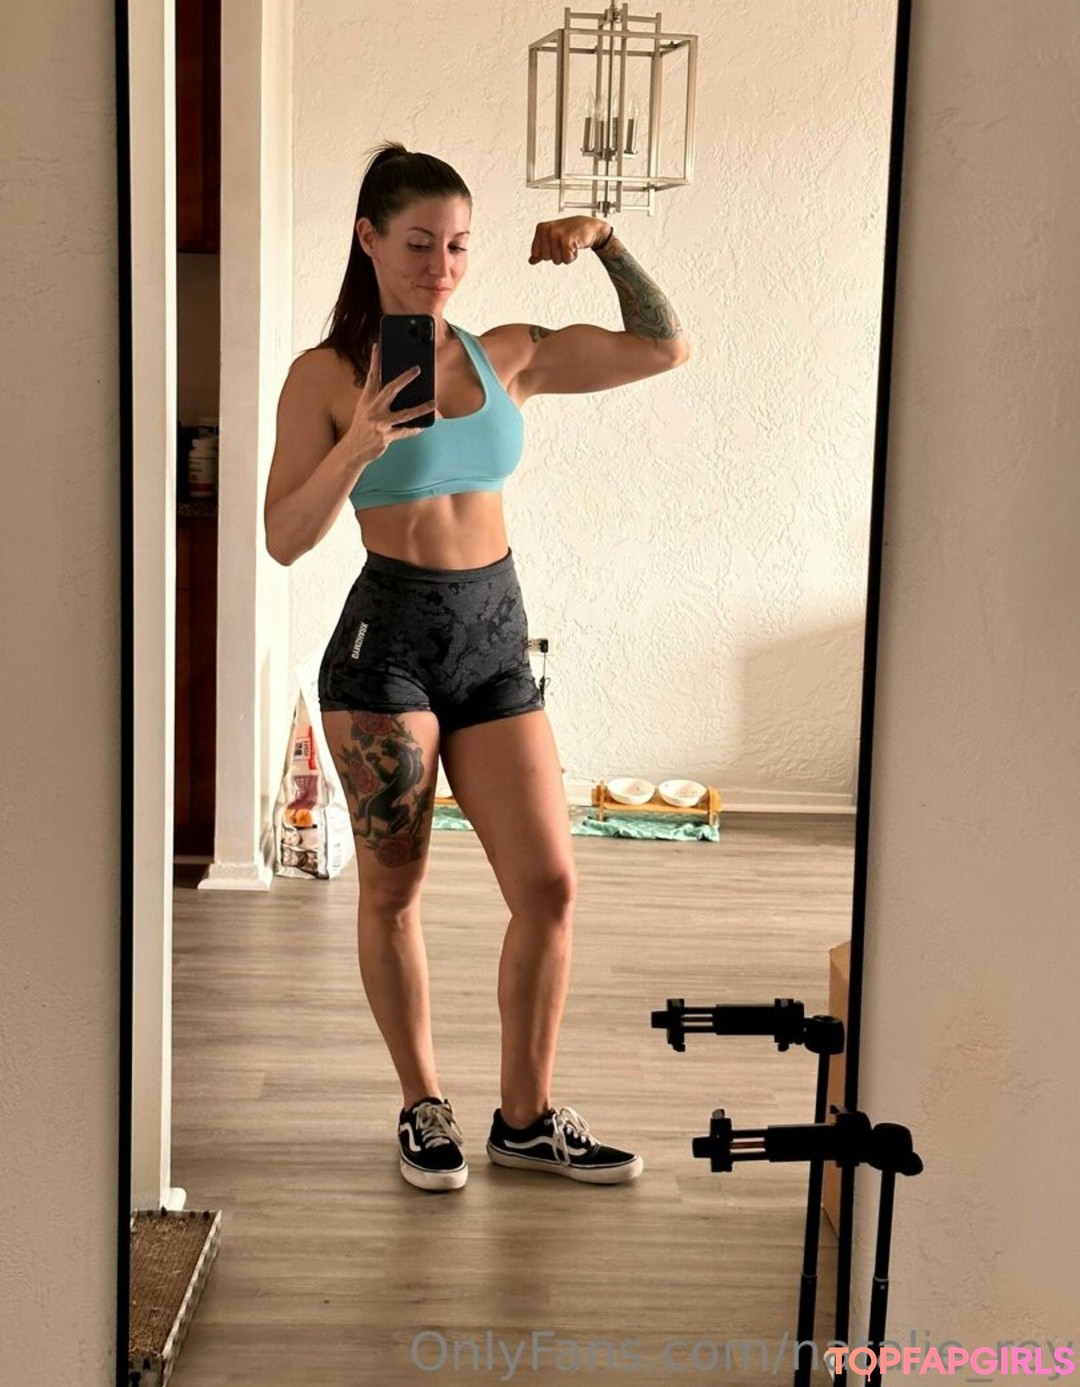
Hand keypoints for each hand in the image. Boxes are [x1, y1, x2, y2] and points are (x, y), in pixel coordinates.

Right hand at [346, 343, 436, 464]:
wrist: (352, 450)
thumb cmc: (362, 426)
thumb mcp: (365, 409)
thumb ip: (377, 397)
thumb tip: (396, 386)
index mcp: (366, 400)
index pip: (371, 377)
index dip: (374, 361)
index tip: (377, 346)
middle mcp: (372, 410)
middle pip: (390, 390)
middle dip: (404, 379)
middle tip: (417, 369)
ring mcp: (379, 424)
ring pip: (404, 414)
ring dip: (420, 408)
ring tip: (433, 403)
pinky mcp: (386, 437)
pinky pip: (405, 432)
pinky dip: (415, 429)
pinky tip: (424, 426)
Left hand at [528, 216, 610, 264]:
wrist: (590, 226)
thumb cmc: (572, 232)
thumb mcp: (553, 239)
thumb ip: (541, 250)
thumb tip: (531, 260)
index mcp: (541, 228)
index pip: (536, 253)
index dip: (547, 253)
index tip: (555, 244)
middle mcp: (548, 230)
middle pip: (546, 258)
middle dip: (557, 255)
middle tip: (565, 243)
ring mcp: (557, 234)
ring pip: (556, 260)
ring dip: (565, 256)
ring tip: (570, 244)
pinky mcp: (567, 241)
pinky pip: (566, 260)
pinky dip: (572, 257)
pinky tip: (575, 246)